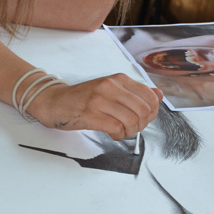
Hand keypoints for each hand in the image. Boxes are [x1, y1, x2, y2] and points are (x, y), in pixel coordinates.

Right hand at [29, 73, 161, 139]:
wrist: (54, 101)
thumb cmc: (83, 98)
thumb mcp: (111, 89)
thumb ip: (134, 92)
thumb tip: (159, 95)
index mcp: (118, 79)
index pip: (149, 96)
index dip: (151, 112)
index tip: (143, 118)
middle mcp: (110, 86)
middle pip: (143, 110)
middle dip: (141, 124)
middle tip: (132, 128)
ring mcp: (99, 99)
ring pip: (131, 120)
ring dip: (130, 131)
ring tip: (121, 131)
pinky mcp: (90, 114)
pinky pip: (116, 128)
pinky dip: (118, 135)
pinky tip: (112, 133)